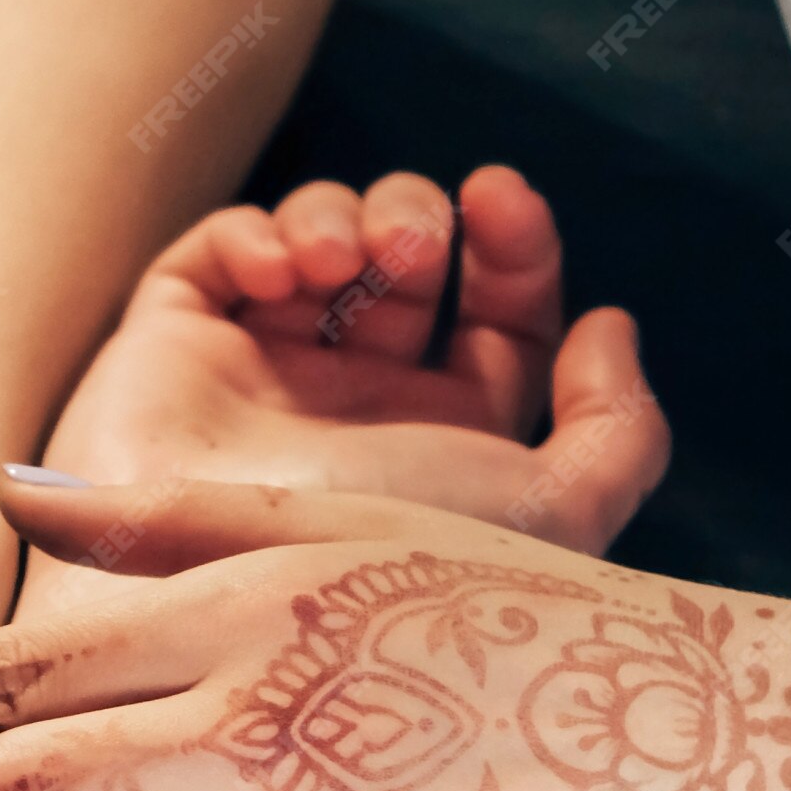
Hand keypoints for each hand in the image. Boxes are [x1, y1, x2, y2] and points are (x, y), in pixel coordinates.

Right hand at [41, 166, 668, 554]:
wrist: (217, 592)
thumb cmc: (385, 560)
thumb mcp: (550, 518)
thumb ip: (619, 432)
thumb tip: (611, 327)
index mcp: (446, 445)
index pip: (501, 318)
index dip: (516, 247)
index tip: (502, 198)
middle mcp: (355, 407)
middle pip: (411, 260)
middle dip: (418, 218)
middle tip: (414, 241)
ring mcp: (259, 374)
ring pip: (319, 238)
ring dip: (340, 216)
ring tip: (335, 262)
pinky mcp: (170, 349)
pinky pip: (216, 254)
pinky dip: (254, 235)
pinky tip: (275, 273)